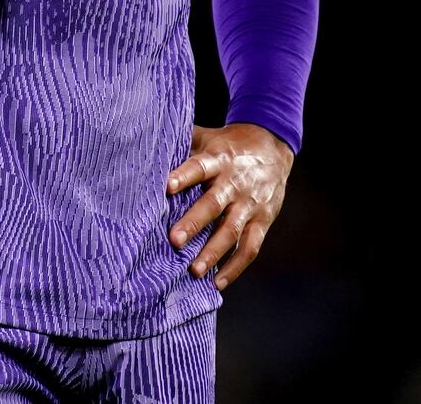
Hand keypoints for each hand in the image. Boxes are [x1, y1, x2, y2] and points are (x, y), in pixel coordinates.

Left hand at [165, 121, 294, 290]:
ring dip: (213, 252)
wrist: (273, 146)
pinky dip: (235, 267)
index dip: (183, 176)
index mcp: (218, 159)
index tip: (166, 186)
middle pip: (214, 203)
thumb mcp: (207, 137)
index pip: (199, 167)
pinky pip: (250, 247)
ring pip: (231, 230)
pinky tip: (217, 282)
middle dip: (194, 223)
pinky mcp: (262, 221)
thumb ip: (183, 143)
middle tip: (174, 240)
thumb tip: (147, 147)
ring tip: (193, 270)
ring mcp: (250, 204)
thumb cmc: (228, 144)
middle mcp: (235, 182)